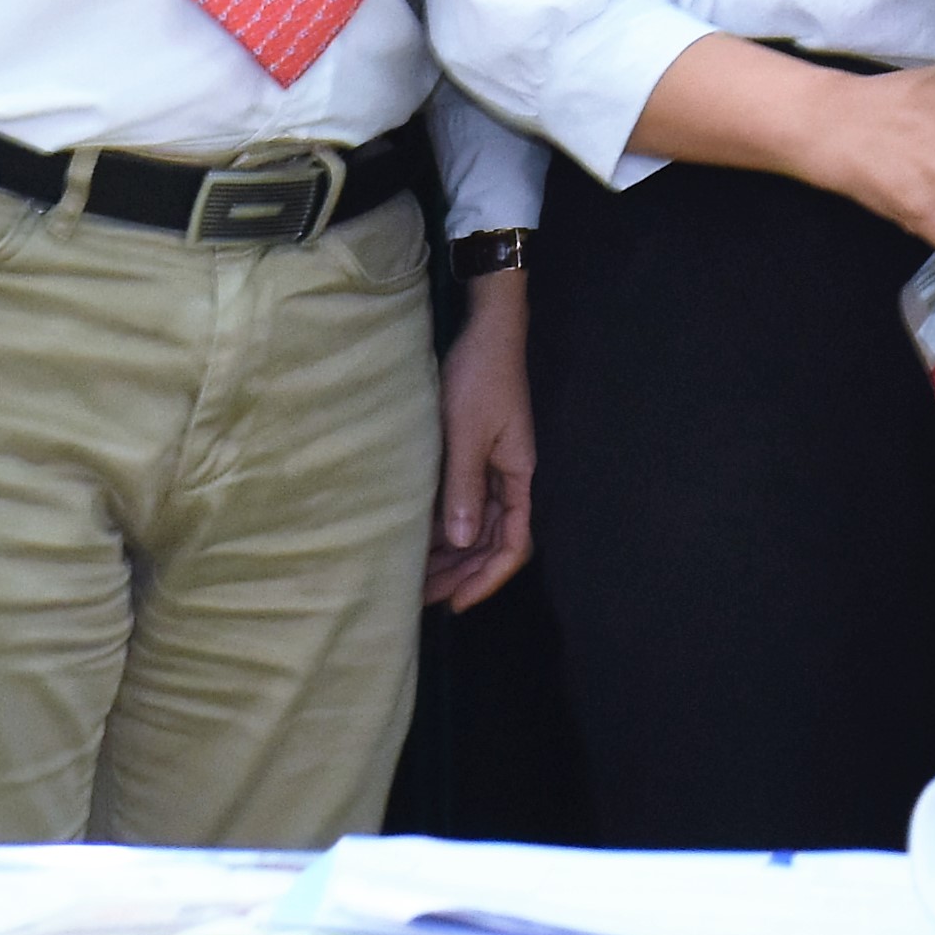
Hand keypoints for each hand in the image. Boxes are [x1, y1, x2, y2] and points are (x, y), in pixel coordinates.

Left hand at [426, 264, 538, 609]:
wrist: (486, 331)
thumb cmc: (480, 378)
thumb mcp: (467, 433)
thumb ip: (464, 486)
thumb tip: (460, 542)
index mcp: (519, 476)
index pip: (513, 544)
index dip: (487, 578)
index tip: (455, 603)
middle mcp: (510, 478)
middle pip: (493, 542)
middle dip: (463, 575)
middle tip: (423, 600)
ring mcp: (493, 467)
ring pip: (476, 527)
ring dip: (451, 555)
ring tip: (416, 578)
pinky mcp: (475, 455)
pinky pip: (464, 504)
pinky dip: (444, 527)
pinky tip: (418, 539)